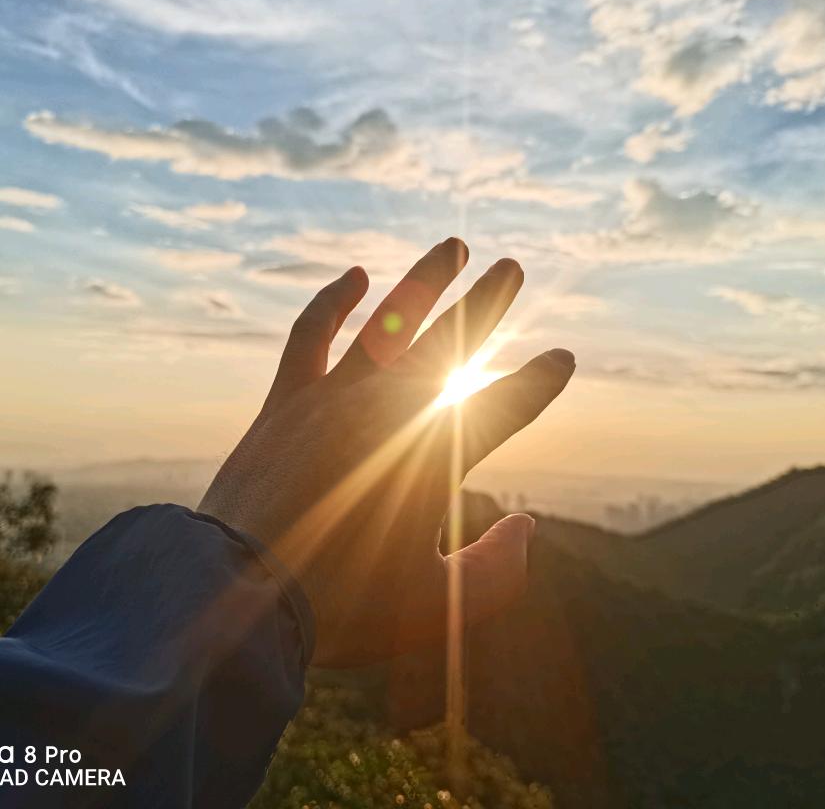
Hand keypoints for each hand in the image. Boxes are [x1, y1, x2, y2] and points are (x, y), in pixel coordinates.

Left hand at [199, 238, 574, 665]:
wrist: (232, 598)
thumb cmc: (340, 610)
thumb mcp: (437, 609)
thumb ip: (498, 572)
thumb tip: (527, 525)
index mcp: (435, 456)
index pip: (505, 404)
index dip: (539, 381)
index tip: (562, 358)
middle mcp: (390, 410)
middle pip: (452, 342)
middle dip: (488, 303)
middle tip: (514, 267)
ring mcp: (335, 398)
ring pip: (390, 320)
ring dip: (426, 279)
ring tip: (454, 245)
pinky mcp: (287, 402)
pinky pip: (312, 336)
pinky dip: (332, 302)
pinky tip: (355, 276)